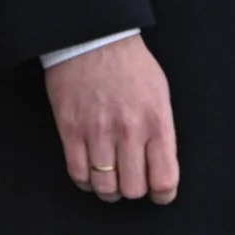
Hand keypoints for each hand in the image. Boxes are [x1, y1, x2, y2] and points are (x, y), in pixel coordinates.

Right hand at [43, 35, 177, 203]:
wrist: (94, 40)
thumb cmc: (132, 65)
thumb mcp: (160, 93)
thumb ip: (161, 130)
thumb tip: (160, 164)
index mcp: (157, 120)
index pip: (164, 177)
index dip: (163, 194)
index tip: (161, 194)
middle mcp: (129, 131)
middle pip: (133, 189)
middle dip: (135, 190)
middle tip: (134, 181)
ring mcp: (98, 133)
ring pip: (105, 187)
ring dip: (110, 190)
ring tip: (113, 180)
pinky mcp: (71, 132)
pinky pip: (78, 175)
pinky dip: (87, 182)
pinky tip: (92, 174)